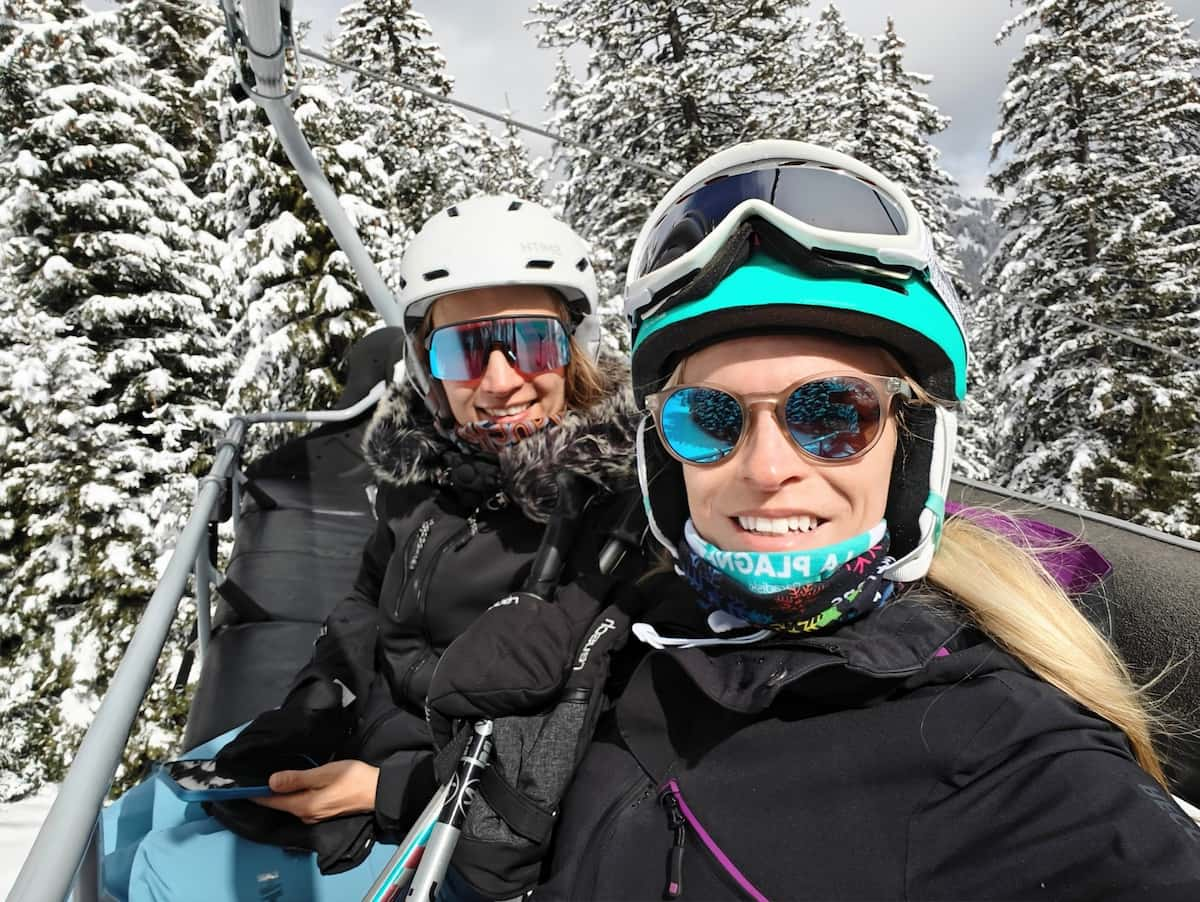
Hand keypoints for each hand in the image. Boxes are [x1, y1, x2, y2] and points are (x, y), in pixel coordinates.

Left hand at [252, 759, 378, 823]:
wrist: (378, 791)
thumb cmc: (352, 779)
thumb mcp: (324, 773)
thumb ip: (297, 778)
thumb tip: (270, 782)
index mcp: (304, 805)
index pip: (271, 801)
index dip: (255, 794)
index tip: (239, 785)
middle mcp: (306, 815)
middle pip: (280, 804)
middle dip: (266, 793)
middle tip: (253, 777)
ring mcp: (315, 816)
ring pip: (291, 804)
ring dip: (280, 794)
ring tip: (270, 778)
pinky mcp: (323, 812)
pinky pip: (301, 804)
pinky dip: (293, 795)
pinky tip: (293, 785)